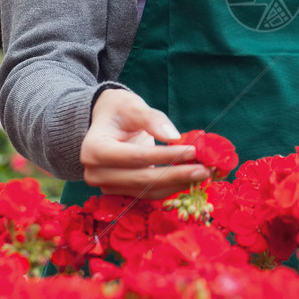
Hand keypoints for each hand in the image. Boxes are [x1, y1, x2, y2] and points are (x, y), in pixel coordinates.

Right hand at [80, 89, 209, 197]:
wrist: (106, 122)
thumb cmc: (118, 110)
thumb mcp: (131, 105)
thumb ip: (151, 119)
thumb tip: (174, 137)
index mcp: (93, 150)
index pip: (136, 157)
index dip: (165, 156)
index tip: (193, 151)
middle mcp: (96, 173)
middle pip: (142, 179)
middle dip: (176, 175)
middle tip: (205, 169)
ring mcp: (107, 186)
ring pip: (148, 190)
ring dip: (178, 184)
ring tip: (203, 174)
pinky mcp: (121, 192)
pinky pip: (149, 192)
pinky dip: (171, 186)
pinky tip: (191, 178)